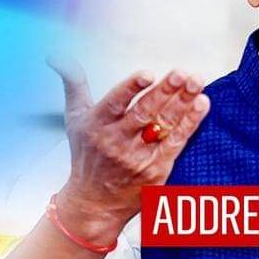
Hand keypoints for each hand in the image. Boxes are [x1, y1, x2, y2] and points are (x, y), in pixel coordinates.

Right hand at [47, 57, 209, 242]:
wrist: (93, 203)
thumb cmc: (86, 153)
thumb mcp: (75, 118)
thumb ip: (73, 84)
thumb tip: (57, 54)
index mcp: (96, 124)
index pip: (115, 103)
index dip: (131, 88)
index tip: (147, 74)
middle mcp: (115, 141)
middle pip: (144, 112)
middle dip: (165, 91)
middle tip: (182, 73)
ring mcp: (137, 157)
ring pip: (164, 125)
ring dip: (183, 103)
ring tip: (197, 82)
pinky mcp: (156, 169)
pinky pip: (177, 142)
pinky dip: (191, 123)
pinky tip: (202, 104)